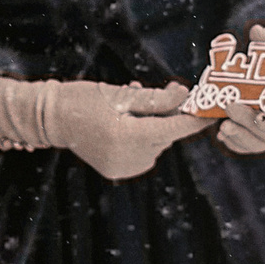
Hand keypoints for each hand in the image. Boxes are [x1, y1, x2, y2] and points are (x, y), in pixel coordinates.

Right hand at [0, 78, 211, 178]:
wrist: (51, 119)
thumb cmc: (84, 98)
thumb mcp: (121, 93)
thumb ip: (157, 98)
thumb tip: (187, 96)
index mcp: (126, 136)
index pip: (172, 130)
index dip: (194, 121)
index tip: (213, 112)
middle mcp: (126, 157)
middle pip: (165, 136)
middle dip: (169, 116)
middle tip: (169, 92)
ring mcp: (121, 168)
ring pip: (156, 145)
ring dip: (154, 126)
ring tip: (134, 106)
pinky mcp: (117, 171)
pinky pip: (143, 154)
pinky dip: (142, 139)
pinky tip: (127, 123)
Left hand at [216, 26, 264, 155]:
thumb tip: (256, 31)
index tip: (258, 119)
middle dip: (248, 123)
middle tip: (229, 107)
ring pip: (260, 143)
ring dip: (240, 138)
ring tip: (223, 127)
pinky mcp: (262, 136)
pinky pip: (250, 146)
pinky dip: (235, 143)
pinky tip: (223, 134)